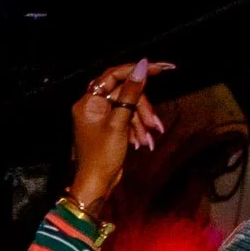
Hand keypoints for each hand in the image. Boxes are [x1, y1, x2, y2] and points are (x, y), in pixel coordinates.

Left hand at [70, 59, 172, 213]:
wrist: (96, 185)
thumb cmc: (102, 156)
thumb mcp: (119, 122)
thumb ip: (131, 93)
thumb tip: (142, 66)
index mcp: (88, 102)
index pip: (114, 75)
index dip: (137, 70)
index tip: (161, 68)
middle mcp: (92, 106)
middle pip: (125, 94)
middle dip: (143, 109)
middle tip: (155, 125)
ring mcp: (101, 117)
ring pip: (129, 108)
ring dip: (142, 122)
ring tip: (150, 138)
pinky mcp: (109, 127)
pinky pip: (127, 120)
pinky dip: (137, 129)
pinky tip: (143, 143)